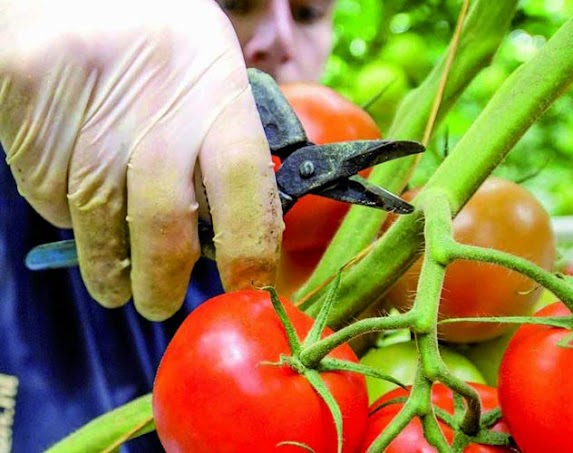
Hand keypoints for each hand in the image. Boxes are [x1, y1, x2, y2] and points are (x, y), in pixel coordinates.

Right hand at [0, 0, 282, 319]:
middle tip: (159, 305)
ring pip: (99, 224)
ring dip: (110, 269)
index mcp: (217, 93)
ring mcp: (89, 114)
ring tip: (118, 284)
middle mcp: (157, 107)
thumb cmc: (161, 44)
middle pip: (165, 226)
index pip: (246, 187)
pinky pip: (50, 200)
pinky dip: (68, 218)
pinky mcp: (30, 115)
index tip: (247, 288)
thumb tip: (240, 235)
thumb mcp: (212, 77)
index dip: (249, 248)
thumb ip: (226, 150)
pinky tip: (81, 198)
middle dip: (162, 282)